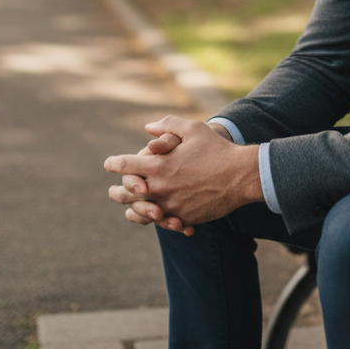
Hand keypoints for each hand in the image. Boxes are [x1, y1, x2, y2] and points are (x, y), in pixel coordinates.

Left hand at [106, 116, 261, 234]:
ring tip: (130, 210)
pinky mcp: (184, 218)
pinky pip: (165, 222)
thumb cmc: (217, 149)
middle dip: (117, 191)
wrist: (241, 176)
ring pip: (143, 213)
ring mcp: (171, 206)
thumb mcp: (193, 129)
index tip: (108, 164)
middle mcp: (160, 188)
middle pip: (127, 193)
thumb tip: (148, 128)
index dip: (113, 164)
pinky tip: (157, 217)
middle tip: (113, 192)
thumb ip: (167, 125)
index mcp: (158, 166)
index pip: (125, 166)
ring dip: (134, 210)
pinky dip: (160, 220)